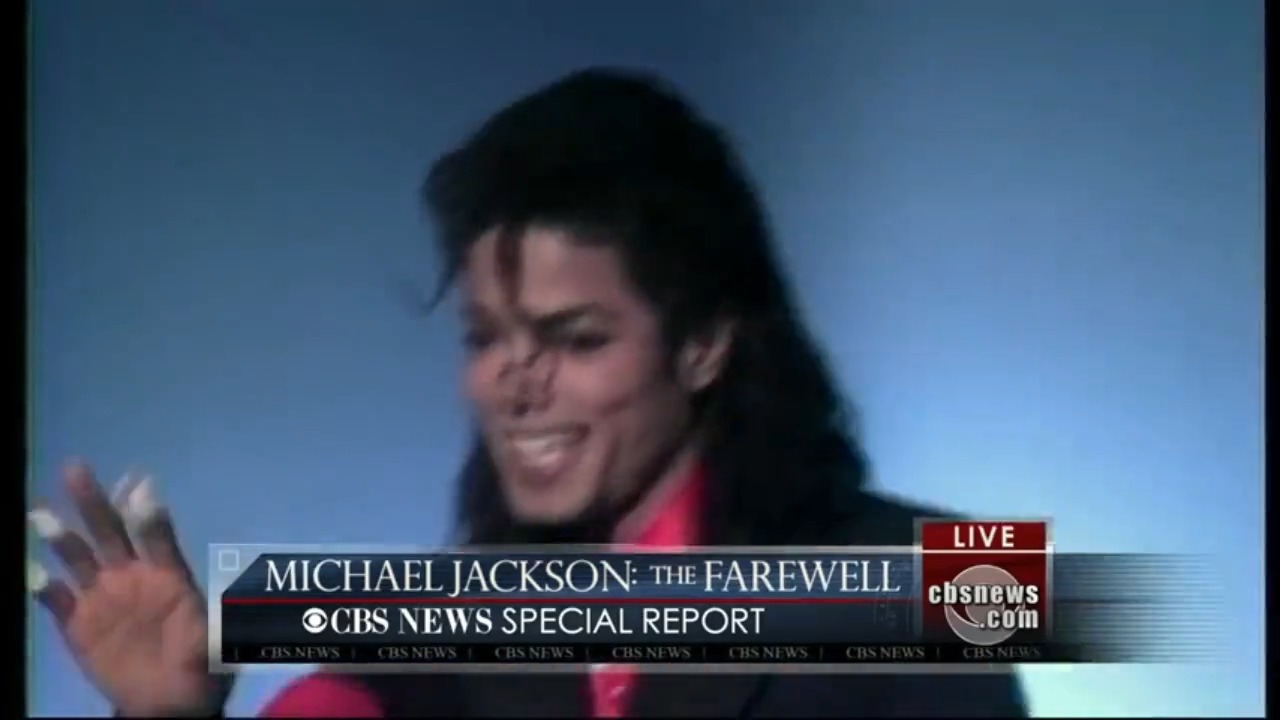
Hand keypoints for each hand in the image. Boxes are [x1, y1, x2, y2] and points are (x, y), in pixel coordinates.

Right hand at [29, 462, 233, 716]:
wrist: (169, 704)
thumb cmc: (200, 667)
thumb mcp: (219, 645)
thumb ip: (221, 623)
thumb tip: (242, 603)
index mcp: (168, 575)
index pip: (156, 537)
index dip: (147, 512)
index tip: (138, 482)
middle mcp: (132, 577)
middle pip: (111, 532)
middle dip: (94, 501)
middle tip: (76, 469)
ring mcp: (102, 598)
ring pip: (78, 558)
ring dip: (61, 536)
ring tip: (41, 512)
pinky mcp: (78, 624)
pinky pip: (56, 601)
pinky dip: (43, 587)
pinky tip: (33, 572)